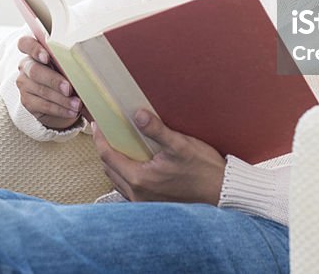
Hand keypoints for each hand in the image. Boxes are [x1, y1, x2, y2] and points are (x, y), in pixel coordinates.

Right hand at [16, 35, 83, 130]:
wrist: (60, 96)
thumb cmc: (66, 72)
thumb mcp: (67, 63)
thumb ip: (69, 59)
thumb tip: (86, 62)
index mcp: (34, 50)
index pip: (25, 43)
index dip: (34, 49)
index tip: (47, 57)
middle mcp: (26, 66)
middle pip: (35, 70)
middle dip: (53, 80)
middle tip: (69, 88)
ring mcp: (24, 84)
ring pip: (41, 90)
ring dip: (61, 99)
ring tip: (77, 104)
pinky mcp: (27, 101)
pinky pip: (44, 105)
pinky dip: (60, 109)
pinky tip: (71, 111)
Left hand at [91, 109, 225, 204]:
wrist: (221, 192)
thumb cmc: (203, 169)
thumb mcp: (180, 145)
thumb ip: (156, 130)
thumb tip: (137, 114)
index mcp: (139, 179)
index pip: (108, 157)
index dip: (100, 139)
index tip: (97, 125)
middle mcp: (137, 194)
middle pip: (109, 169)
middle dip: (105, 149)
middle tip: (107, 132)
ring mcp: (144, 202)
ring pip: (117, 180)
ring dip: (114, 163)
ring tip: (119, 145)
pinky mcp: (152, 204)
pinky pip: (128, 188)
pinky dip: (125, 173)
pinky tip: (136, 163)